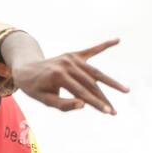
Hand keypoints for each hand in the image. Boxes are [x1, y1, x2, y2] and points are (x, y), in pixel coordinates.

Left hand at [0, 38, 128, 113]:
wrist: (26, 69)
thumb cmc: (35, 88)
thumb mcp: (45, 100)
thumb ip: (63, 104)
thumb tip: (84, 105)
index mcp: (59, 76)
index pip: (83, 93)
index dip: (97, 104)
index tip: (109, 112)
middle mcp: (68, 64)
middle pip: (92, 84)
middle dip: (104, 99)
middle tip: (115, 112)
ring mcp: (72, 58)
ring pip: (95, 72)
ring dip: (111, 82)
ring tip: (126, 90)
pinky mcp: (74, 55)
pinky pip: (92, 50)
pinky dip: (104, 45)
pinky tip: (117, 40)